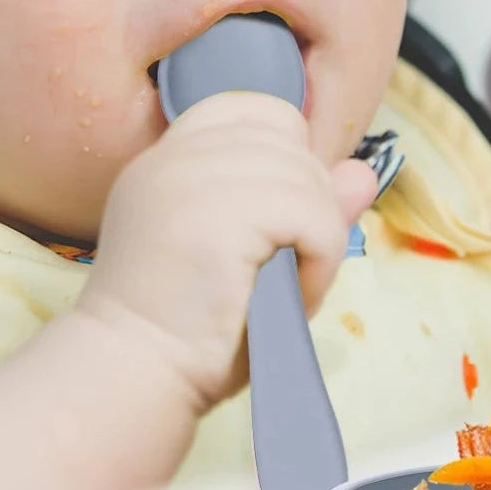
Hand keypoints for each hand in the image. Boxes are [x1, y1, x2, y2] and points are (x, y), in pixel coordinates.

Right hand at [75, 92, 377, 409]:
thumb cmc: (183, 337)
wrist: (130, 381)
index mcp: (165, 161)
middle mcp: (172, 157)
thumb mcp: (252, 259)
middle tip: (286, 268)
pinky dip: (320, 261)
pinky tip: (294, 297)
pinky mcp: (216, 212)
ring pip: (306, 176)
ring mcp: (189, 178)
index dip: (283, 152)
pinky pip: (312, 215)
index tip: (276, 216)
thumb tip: (360, 173)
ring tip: (289, 291)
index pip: (248, 108)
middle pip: (286, 136)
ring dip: (316, 238)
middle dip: (307, 199)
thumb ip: (304, 207)